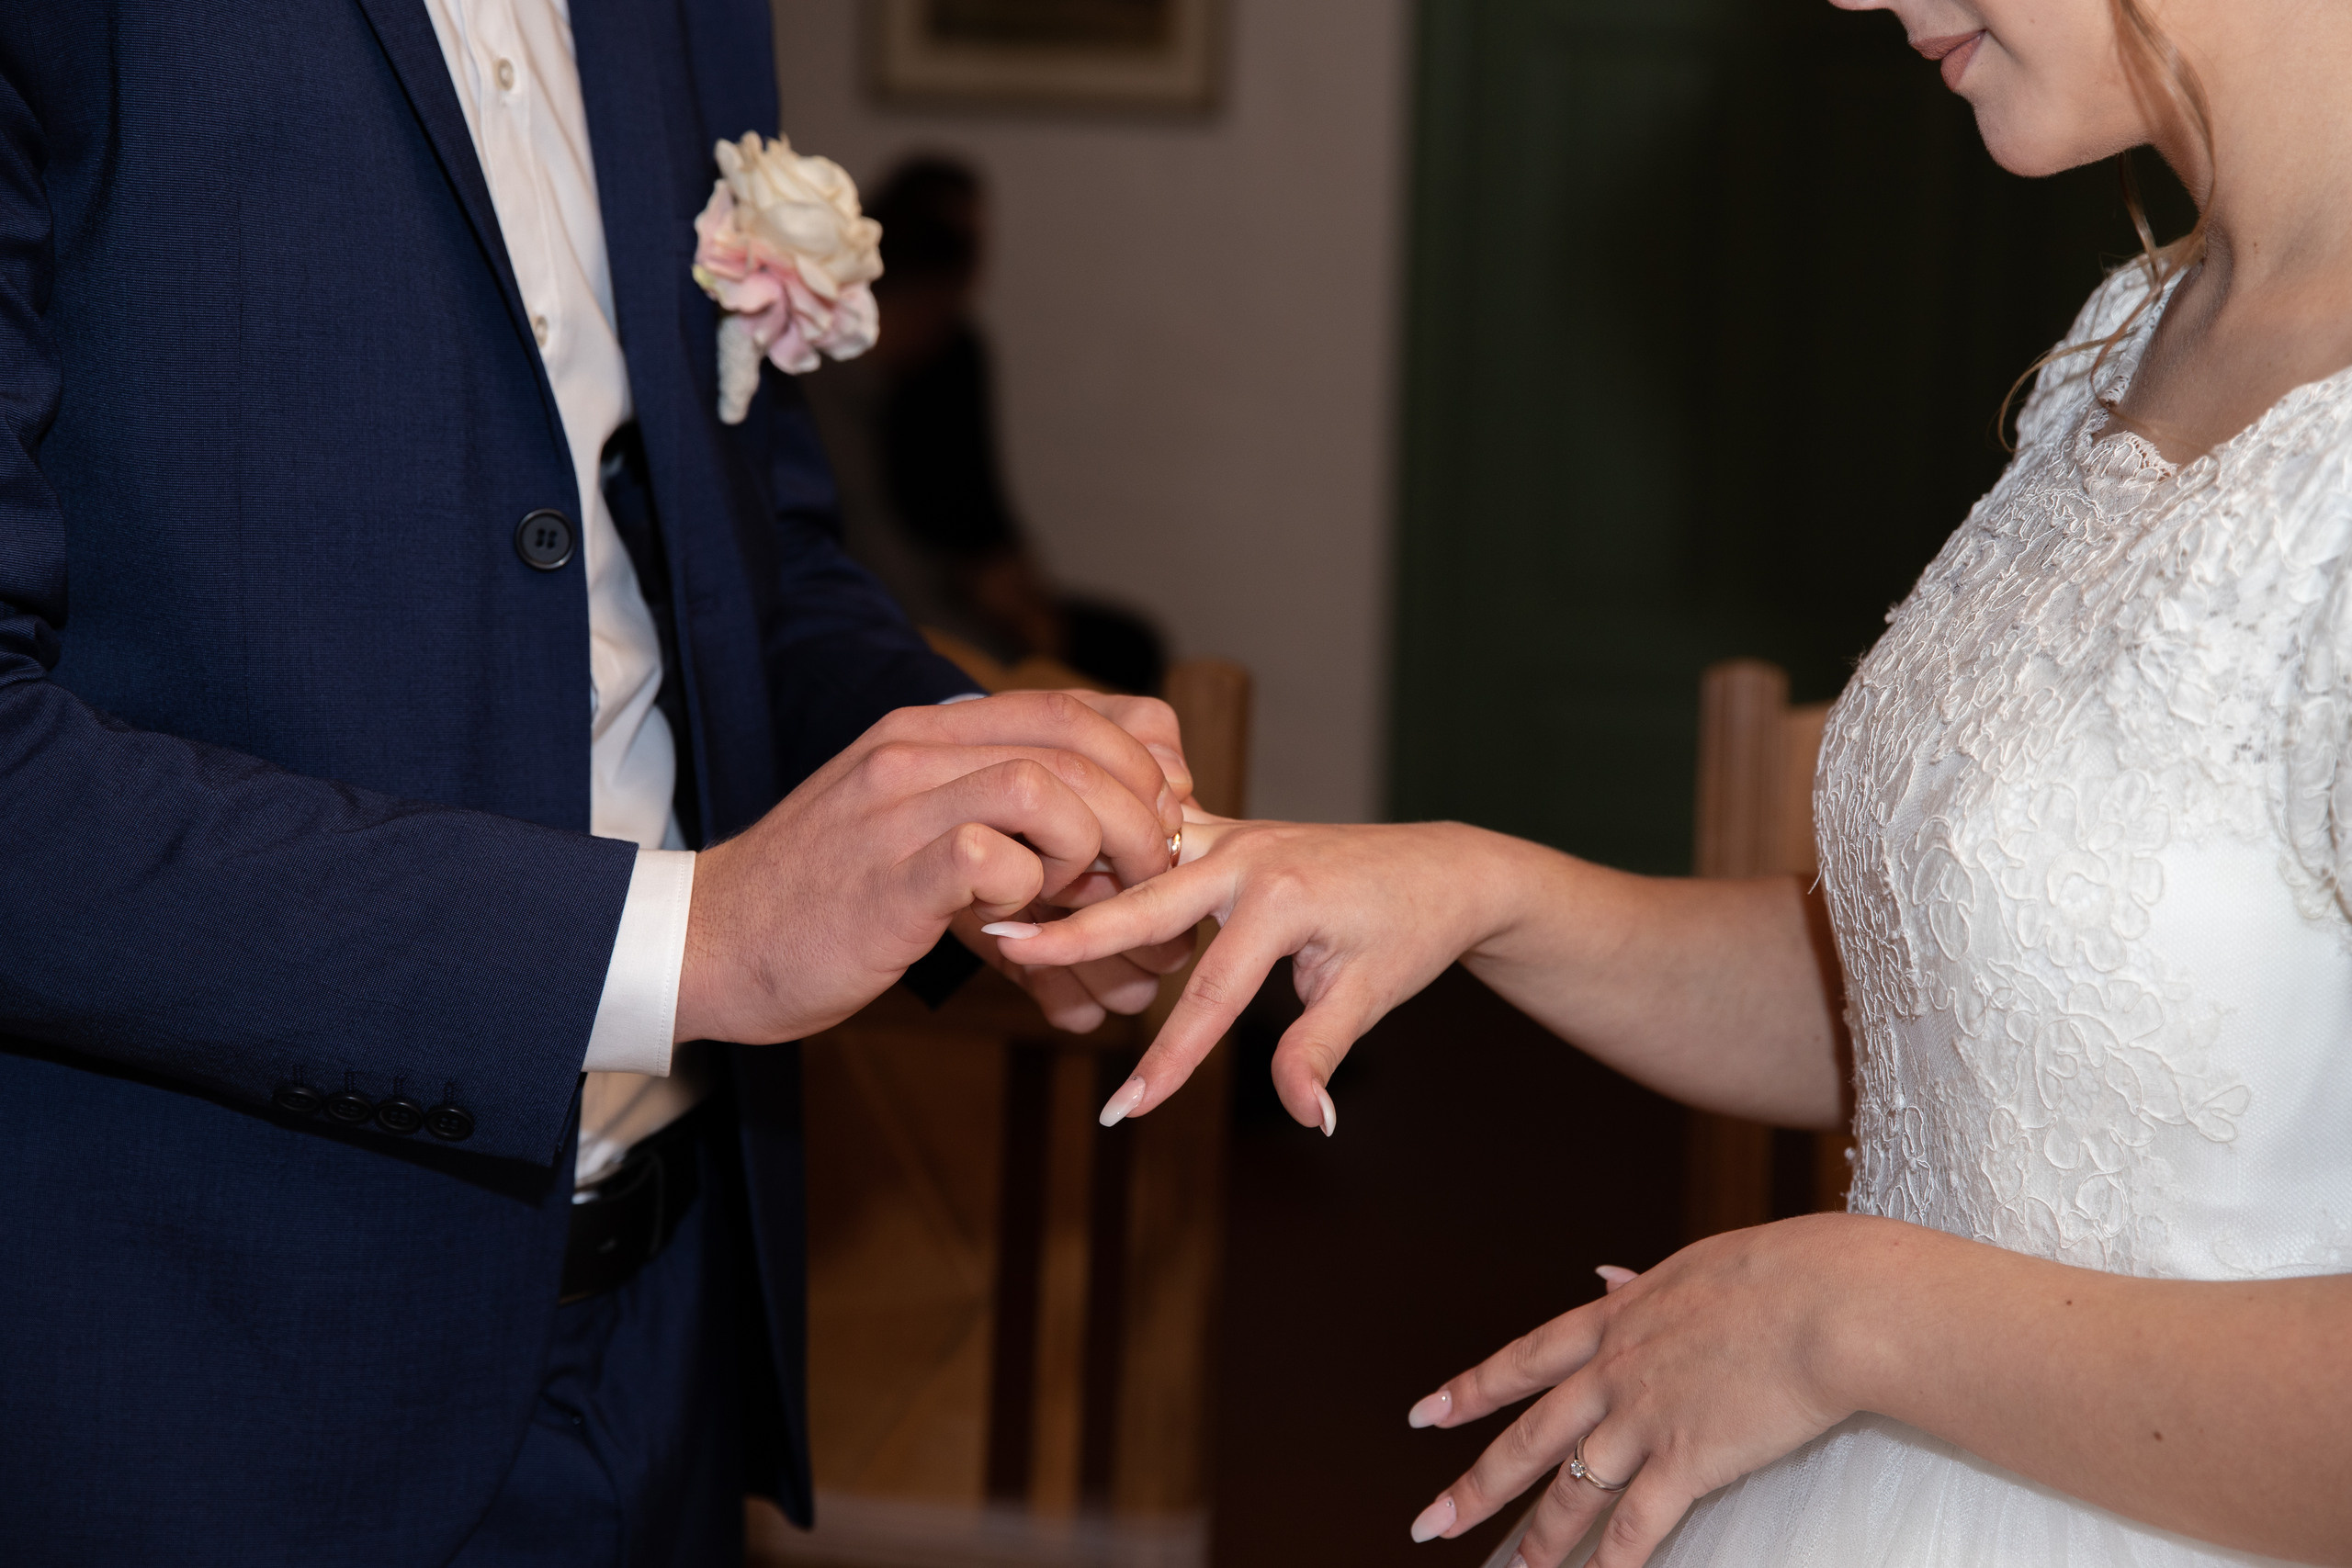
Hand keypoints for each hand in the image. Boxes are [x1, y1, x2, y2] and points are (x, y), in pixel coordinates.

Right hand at [675, 690, 1187, 1044]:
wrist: (710, 942)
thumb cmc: (825, 896)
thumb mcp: (911, 821)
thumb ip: (991, 803)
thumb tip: (1109, 823)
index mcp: (928, 730)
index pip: (1074, 706)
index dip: (1142, 761)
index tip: (1160, 820)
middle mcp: (916, 750)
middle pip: (1077, 743)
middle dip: (1142, 812)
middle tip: (1149, 873)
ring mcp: (899, 809)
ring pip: (1047, 790)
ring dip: (1094, 852)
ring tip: (1080, 899)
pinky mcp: (889, 879)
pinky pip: (994, 861)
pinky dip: (1029, 896)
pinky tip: (1008, 924)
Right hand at [986, 816, 1521, 1129]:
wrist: (1441, 868)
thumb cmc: (1409, 931)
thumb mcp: (1370, 994)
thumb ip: (1321, 1052)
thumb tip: (1307, 1118)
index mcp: (1281, 897)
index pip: (1207, 996)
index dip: (1166, 1060)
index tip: (1123, 1111)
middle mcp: (1245, 854)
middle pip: (1141, 903)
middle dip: (1072, 933)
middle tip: (1001, 946)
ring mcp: (1230, 835)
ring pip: (1137, 859)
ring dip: (1077, 883)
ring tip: (1001, 908)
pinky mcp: (1223, 833)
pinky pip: (1151, 842)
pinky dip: (1105, 858)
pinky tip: (1050, 872)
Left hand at [1404, 1215, 1874, 1567]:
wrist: (1825, 1303)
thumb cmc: (1781, 1273)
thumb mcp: (1692, 1266)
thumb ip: (1641, 1285)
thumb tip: (1605, 1276)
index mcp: (1614, 1321)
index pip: (1523, 1361)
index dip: (1471, 1391)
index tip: (1427, 1414)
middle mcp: (1613, 1373)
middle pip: (1528, 1438)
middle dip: (1474, 1485)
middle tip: (1430, 1521)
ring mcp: (1643, 1419)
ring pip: (1572, 1491)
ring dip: (1539, 1541)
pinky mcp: (1686, 1461)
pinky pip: (1635, 1527)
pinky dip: (1610, 1563)